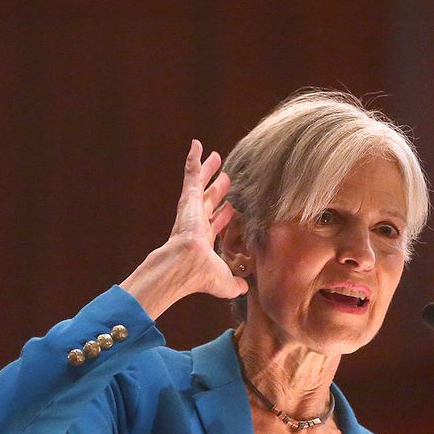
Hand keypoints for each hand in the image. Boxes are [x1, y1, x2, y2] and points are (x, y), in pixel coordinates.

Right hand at [120, 140, 249, 318]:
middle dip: (218, 190)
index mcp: (204, 240)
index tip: (232, 208)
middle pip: (210, 200)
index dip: (224, 216)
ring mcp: (192, 208)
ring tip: (215, 156)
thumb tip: (247, 289)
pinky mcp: (189, 198)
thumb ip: (236, 284)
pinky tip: (197, 144)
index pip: (216, 224)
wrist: (187, 265)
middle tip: (226, 178)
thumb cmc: (202, 276)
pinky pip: (192, 173)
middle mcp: (197, 222)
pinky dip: (194, 159)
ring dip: (208, 171)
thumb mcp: (226, 282)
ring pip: (201, 184)